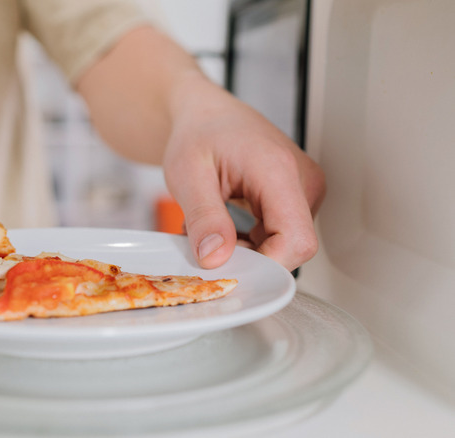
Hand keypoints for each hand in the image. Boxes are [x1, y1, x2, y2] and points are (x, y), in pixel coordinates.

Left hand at [163, 75, 324, 270]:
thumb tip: (216, 257)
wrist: (205, 115)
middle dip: (249, 256)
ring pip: (285, 245)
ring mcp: (305, 190)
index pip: (296, 240)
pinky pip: (280, 236)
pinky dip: (250, 241)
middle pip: (292, 246)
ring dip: (246, 248)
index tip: (229, 266)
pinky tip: (226, 224)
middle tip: (209, 241)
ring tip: (214, 226)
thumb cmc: (198, 133)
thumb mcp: (187, 174)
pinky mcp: (298, 199)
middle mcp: (303, 181)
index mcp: (278, 170)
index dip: (265, 263)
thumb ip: (204, 218)